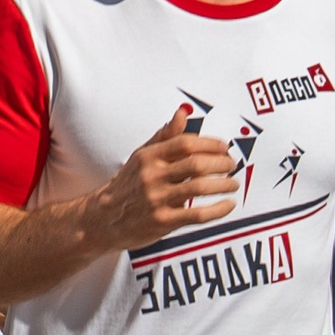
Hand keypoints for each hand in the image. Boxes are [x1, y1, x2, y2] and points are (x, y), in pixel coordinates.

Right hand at [88, 106, 237, 248]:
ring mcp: (157, 199)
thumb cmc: (126, 186)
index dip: (211, 144)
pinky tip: (228, 205)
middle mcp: (152, 176)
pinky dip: (218, 209)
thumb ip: (164, 136)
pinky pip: (198, 214)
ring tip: (233, 184)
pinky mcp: (162, 221)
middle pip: (197, 164)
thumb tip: (182, 113)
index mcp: (148, 157)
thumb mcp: (141, 157)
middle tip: (231, 165)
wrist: (101, 220)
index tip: (224, 148)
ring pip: (200, 187)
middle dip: (222, 163)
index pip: (186, 143)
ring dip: (224, 185)